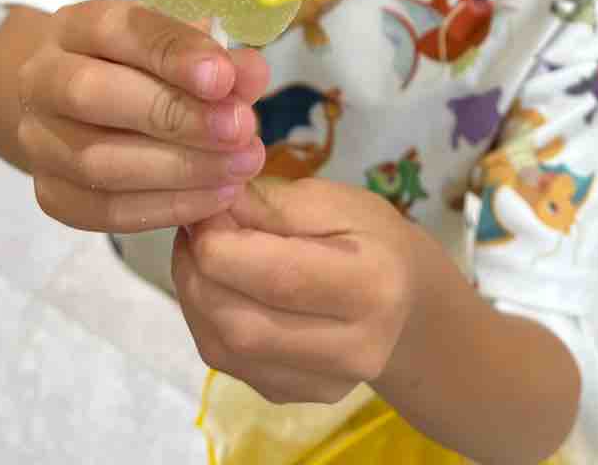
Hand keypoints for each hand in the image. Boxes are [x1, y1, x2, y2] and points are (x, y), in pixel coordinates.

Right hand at [17, 0, 268, 232]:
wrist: (76, 106)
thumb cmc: (142, 67)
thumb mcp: (178, 46)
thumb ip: (217, 59)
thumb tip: (252, 74)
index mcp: (76, 27)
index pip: (117, 30)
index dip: (173, 54)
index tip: (224, 77)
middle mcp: (43, 78)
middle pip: (94, 96)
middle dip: (175, 116)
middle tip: (241, 128)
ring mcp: (38, 141)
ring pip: (97, 162)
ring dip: (180, 169)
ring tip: (241, 166)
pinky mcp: (50, 194)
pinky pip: (103, 210)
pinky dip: (166, 207)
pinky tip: (217, 196)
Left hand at [174, 178, 433, 405]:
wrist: (405, 302)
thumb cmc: (372, 236)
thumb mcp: (334, 201)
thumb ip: (273, 205)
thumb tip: (213, 203)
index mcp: (372, 285)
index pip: (277, 278)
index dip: (220, 244)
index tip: (203, 207)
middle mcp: (352, 348)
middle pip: (242, 324)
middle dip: (197, 272)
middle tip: (192, 228)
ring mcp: (322, 383)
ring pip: (224, 349)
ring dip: (193, 296)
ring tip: (198, 252)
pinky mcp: (293, 396)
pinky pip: (227, 363)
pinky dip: (206, 319)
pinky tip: (215, 285)